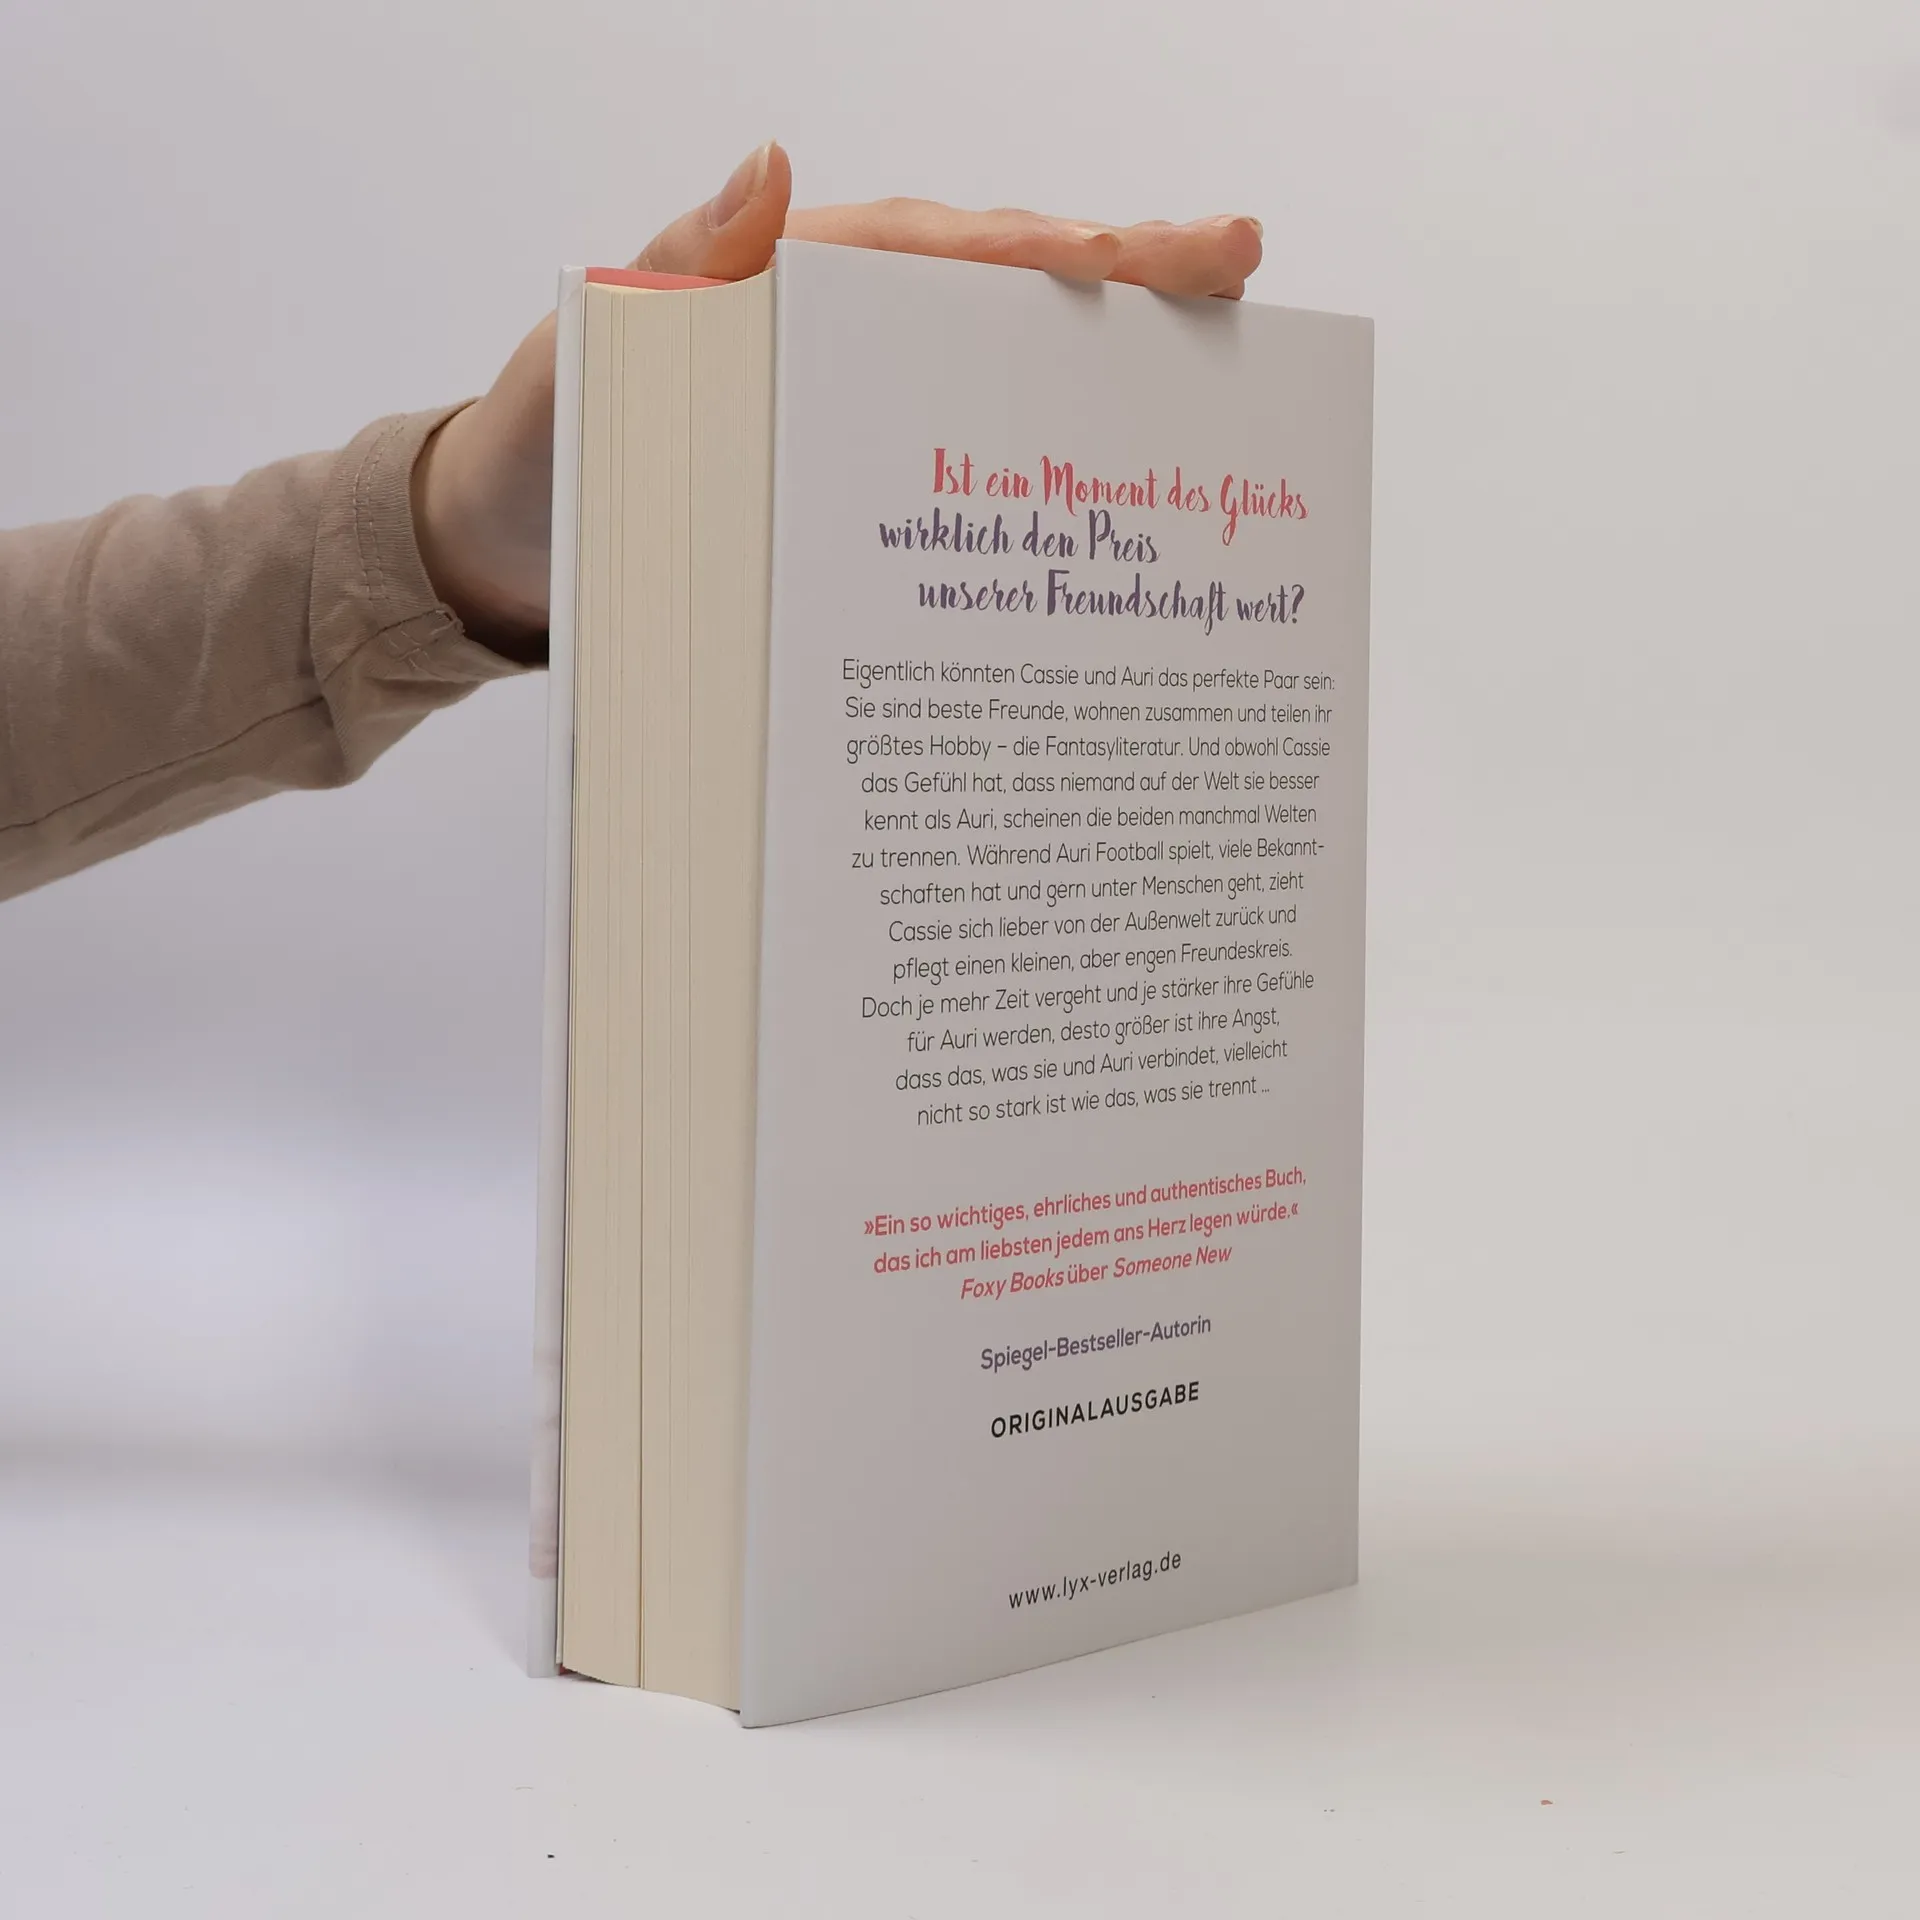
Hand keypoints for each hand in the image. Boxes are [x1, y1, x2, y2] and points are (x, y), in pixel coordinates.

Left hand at [413, 141, 1263, 656]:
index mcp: (793, 285)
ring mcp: (856, 401)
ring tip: (1217, 361)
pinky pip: (959, 451)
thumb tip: (771, 170)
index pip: (943, 252)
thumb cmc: (550, 446)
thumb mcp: (589, 358)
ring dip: (1106, 363)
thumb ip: (677, 273)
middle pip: (1002, 291)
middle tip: (1241, 266)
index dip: (1051, 252)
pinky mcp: (855, 471)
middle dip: (1127, 277)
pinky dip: (1038, 457)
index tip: (1149, 258)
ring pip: (998, 366)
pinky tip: (1111, 483)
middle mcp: (842, 330)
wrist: (516, 548)